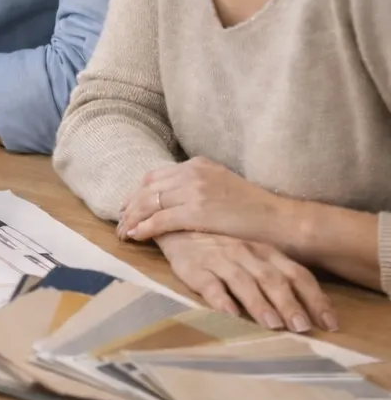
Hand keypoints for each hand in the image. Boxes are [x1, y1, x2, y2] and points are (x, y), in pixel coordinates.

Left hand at [118, 157, 291, 246]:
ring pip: (149, 204)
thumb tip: (175, 195)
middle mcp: (192, 173)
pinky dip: (144, 227)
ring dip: (132, 218)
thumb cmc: (255, 209)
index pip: (155, 176)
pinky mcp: (197, 212)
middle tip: (119, 221)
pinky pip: (160, 220)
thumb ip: (198, 186)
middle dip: (130, 205)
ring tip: (123, 231)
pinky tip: (135, 235)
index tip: (128, 205)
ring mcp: (194, 191)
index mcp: (197, 165)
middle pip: (147, 188)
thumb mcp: (222, 185)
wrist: (280, 220)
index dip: (138, 192)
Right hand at [154, 232, 336, 332]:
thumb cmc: (221, 245)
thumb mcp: (253, 254)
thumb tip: (310, 313)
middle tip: (303, 328)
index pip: (297, 274)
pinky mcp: (193, 267)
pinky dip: (220, 299)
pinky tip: (230, 314)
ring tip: (272, 325)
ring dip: (259, 303)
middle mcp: (246, 253)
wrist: (176, 224)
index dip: (315, 298)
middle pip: (273, 279)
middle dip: (290, 304)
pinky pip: (208, 283)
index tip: (330, 324)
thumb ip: (276, 276)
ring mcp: (219, 259)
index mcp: (266, 251)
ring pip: (244, 281)